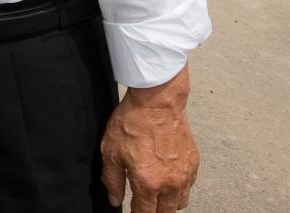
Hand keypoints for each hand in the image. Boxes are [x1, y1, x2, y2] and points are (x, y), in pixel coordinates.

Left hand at [101, 66, 198, 211]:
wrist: (157, 103)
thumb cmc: (132, 124)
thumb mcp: (111, 152)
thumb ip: (112, 180)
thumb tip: (115, 200)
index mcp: (149, 183)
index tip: (132, 212)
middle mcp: (171, 183)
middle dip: (153, 211)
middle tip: (143, 205)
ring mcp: (185, 174)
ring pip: (180, 202)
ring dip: (168, 203)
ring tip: (156, 195)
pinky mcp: (194, 163)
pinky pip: (189, 187)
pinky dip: (179, 189)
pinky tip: (168, 180)